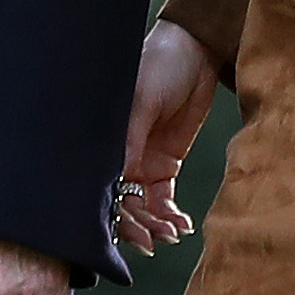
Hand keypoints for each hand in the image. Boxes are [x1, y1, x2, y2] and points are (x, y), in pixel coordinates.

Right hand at [116, 20, 213, 253]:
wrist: (193, 52)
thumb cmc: (158, 66)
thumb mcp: (142, 100)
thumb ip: (133, 138)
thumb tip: (122, 177)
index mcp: (105, 140)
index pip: (101, 185)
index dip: (111, 213)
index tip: (130, 233)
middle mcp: (120, 156)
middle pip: (121, 202)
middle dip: (136, 225)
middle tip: (153, 241)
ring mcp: (142, 161)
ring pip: (143, 206)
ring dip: (156, 223)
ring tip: (173, 233)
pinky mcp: (166, 162)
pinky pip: (163, 198)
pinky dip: (171, 214)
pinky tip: (181, 225)